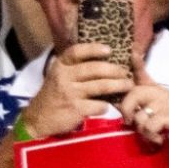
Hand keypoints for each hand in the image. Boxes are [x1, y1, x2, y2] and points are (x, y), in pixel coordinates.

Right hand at [17, 43, 133, 138]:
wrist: (39, 118)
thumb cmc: (55, 95)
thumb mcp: (60, 76)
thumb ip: (76, 68)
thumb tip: (105, 61)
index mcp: (60, 65)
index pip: (77, 52)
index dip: (94, 49)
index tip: (109, 50)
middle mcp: (64, 76)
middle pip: (95, 69)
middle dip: (115, 70)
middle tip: (126, 74)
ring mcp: (70, 93)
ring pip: (101, 86)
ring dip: (119, 86)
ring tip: (128, 86)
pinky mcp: (76, 109)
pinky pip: (100, 105)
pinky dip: (107, 105)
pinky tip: (108, 106)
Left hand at [117, 53, 168, 148]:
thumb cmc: (162, 129)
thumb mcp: (146, 115)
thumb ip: (134, 107)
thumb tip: (117, 105)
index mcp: (155, 91)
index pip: (143, 74)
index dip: (137, 64)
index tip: (133, 53)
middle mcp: (162, 93)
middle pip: (135, 93)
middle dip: (127, 110)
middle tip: (130, 122)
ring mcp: (168, 105)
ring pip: (140, 114)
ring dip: (141, 129)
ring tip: (150, 133)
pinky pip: (150, 125)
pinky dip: (151, 136)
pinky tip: (158, 138)